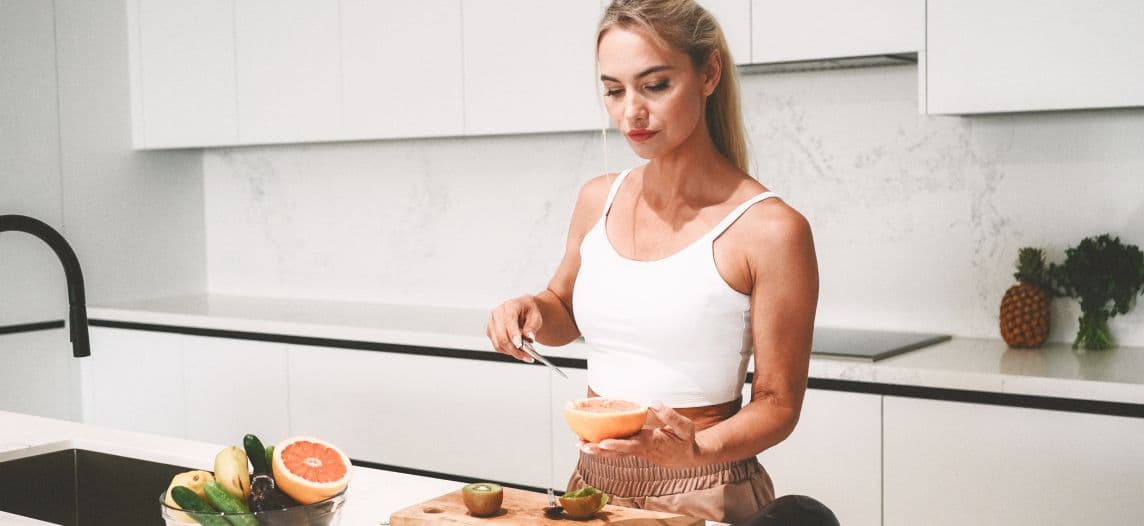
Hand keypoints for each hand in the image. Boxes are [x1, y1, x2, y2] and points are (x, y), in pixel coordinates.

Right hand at [486, 295, 542, 362]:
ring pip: (498, 343)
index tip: (519, 344)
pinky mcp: (491, 332)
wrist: (523, 310)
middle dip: (514, 348)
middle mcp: (497, 313)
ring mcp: (492, 323)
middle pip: (501, 335)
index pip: (509, 320)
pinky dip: (508, 352)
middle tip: (526, 355)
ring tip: (525, 356)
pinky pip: (497, 346)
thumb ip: (532, 327)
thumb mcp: (536, 317)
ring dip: (512, 352)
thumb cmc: (528, 311)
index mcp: (510, 306)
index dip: (513, 334)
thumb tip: (529, 337)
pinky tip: (518, 352)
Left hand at [579, 401, 700, 467]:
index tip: (603, 443)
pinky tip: (590, 441)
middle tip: (583, 446)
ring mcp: (635, 450)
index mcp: (651, 443)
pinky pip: (616, 448)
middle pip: (617, 451)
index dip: (617, 444)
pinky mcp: (633, 448)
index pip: (631, 445)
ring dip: (597, 450)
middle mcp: (640, 448)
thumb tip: (652, 402)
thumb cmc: (684, 441)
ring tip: (579, 443)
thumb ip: (670, 415)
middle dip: (599, 450)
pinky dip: (602, 446)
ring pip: (614, 452)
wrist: (686, 458)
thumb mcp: (685, 427)